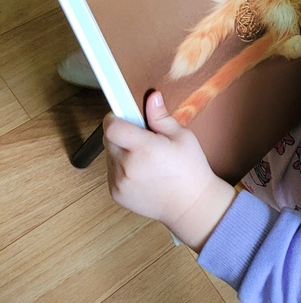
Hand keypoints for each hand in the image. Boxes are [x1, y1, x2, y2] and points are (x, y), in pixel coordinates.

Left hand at [104, 91, 236, 251]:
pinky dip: (121, 168)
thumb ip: (161, 117)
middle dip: (121, 134)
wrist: (190, 205)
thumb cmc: (190, 170)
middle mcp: (126, 166)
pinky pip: (111, 172)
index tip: (124, 116)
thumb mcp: (182, 137)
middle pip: (109, 139)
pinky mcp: (115, 193)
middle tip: (142, 139)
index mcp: (143, 149)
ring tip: (144, 158)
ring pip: (110, 155)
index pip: (111, 126)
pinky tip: (142, 172)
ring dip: (121, 152)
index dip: (115, 117)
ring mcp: (119, 182)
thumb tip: (151, 97)